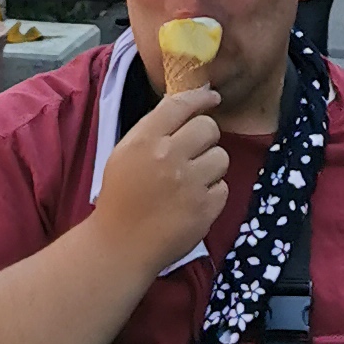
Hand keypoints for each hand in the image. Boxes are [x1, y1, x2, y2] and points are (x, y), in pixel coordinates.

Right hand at [92, 87, 228, 276]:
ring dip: (211, 167)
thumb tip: (187, 103)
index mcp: (144, 140)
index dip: (201, 98)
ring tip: (191, 182)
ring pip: (221, 157)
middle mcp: (168, 157)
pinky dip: (212, 195)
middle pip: (208, 128)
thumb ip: (154, 129)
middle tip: (193, 153)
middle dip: (205, 138)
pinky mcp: (205, 208)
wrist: (120, 245)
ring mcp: (189, 183)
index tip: (213, 98)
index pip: (180, 105)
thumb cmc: (121, 197)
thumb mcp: (125, 153)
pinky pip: (223, 188)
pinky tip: (192, 203)